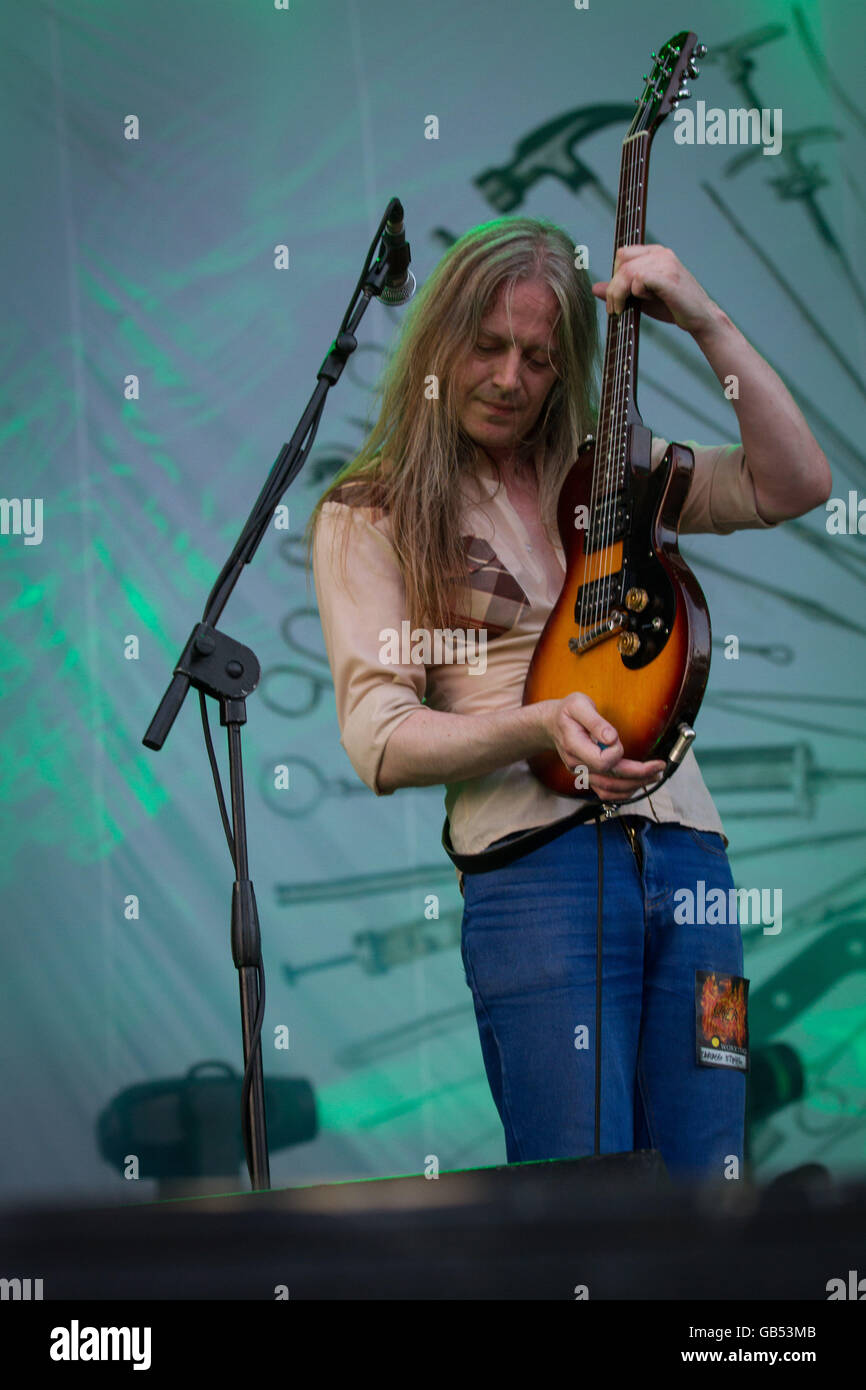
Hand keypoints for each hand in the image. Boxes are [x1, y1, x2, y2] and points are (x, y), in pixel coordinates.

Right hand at [544, 693, 665, 800]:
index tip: (618, 739)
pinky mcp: (588, 777)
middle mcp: (578, 765)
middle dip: (638, 774)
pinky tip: (638, 783)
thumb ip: (595, 721)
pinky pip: (606, 793)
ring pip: (610, 790)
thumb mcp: (578, 704)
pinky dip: (624, 792)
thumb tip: (612, 738)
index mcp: (574, 746)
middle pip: (610, 780)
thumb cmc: (567, 712)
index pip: (601, 761)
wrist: (552, 724)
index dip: (616, 753)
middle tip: (659, 766)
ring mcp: (582, 773)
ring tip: (654, 776)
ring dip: (634, 786)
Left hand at [592, 245, 719, 334]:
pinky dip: (635, 292)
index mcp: (655, 253)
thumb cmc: (672, 307)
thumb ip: (620, 290)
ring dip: (619, 293)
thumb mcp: (640, 298)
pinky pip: (640, 279)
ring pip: (628, 272)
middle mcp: (661, 254)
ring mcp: (666, 264)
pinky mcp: (669, 278)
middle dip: (613, 287)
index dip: (614, 275)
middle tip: (615, 308)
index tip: (615, 297)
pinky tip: (641, 302)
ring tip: (621, 310)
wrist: (700, 319)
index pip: (623, 254)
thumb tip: (594, 288)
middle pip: (622, 261)